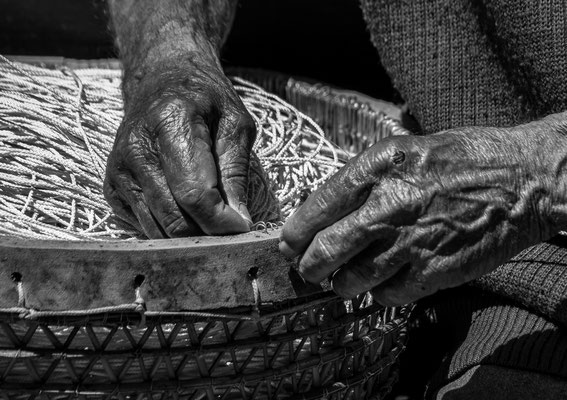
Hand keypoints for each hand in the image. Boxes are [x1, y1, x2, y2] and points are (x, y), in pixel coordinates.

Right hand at [104, 57, 254, 237]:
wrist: (161, 81)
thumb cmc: (205, 100)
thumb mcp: (236, 124)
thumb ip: (237, 172)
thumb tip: (239, 222)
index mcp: (170, 123)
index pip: (194, 193)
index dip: (221, 221)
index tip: (243, 227)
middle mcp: (137, 149)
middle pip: (174, 217)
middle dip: (209, 234)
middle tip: (232, 229)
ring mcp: (119, 169)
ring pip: (158, 230)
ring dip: (191, 236)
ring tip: (214, 224)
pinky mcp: (112, 186)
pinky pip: (145, 226)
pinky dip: (170, 229)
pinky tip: (188, 213)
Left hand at [280, 128, 552, 304]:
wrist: (522, 179)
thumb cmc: (463, 159)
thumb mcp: (405, 149)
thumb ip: (364, 177)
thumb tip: (326, 208)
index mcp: (378, 168)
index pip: (319, 205)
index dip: (296, 231)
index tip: (288, 244)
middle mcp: (389, 205)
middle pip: (327, 250)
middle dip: (309, 266)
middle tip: (306, 270)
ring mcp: (411, 241)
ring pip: (353, 280)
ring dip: (341, 284)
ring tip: (343, 280)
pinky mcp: (434, 271)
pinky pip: (388, 296)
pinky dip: (378, 294)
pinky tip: (383, 284)